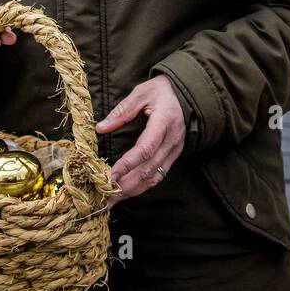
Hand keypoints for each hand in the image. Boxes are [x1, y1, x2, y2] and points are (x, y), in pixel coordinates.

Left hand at [96, 74, 186, 205]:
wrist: (188, 93)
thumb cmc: (163, 90)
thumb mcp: (142, 93)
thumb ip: (122, 111)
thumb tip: (101, 128)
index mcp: (164, 122)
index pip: (145, 148)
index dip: (128, 164)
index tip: (111, 175)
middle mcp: (172, 140)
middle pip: (149, 169)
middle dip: (127, 185)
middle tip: (106, 197)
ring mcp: (175, 149)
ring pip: (154, 176)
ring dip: (134, 190)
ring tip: (114, 200)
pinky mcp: (175, 155)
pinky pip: (159, 175)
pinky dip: (144, 186)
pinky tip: (129, 191)